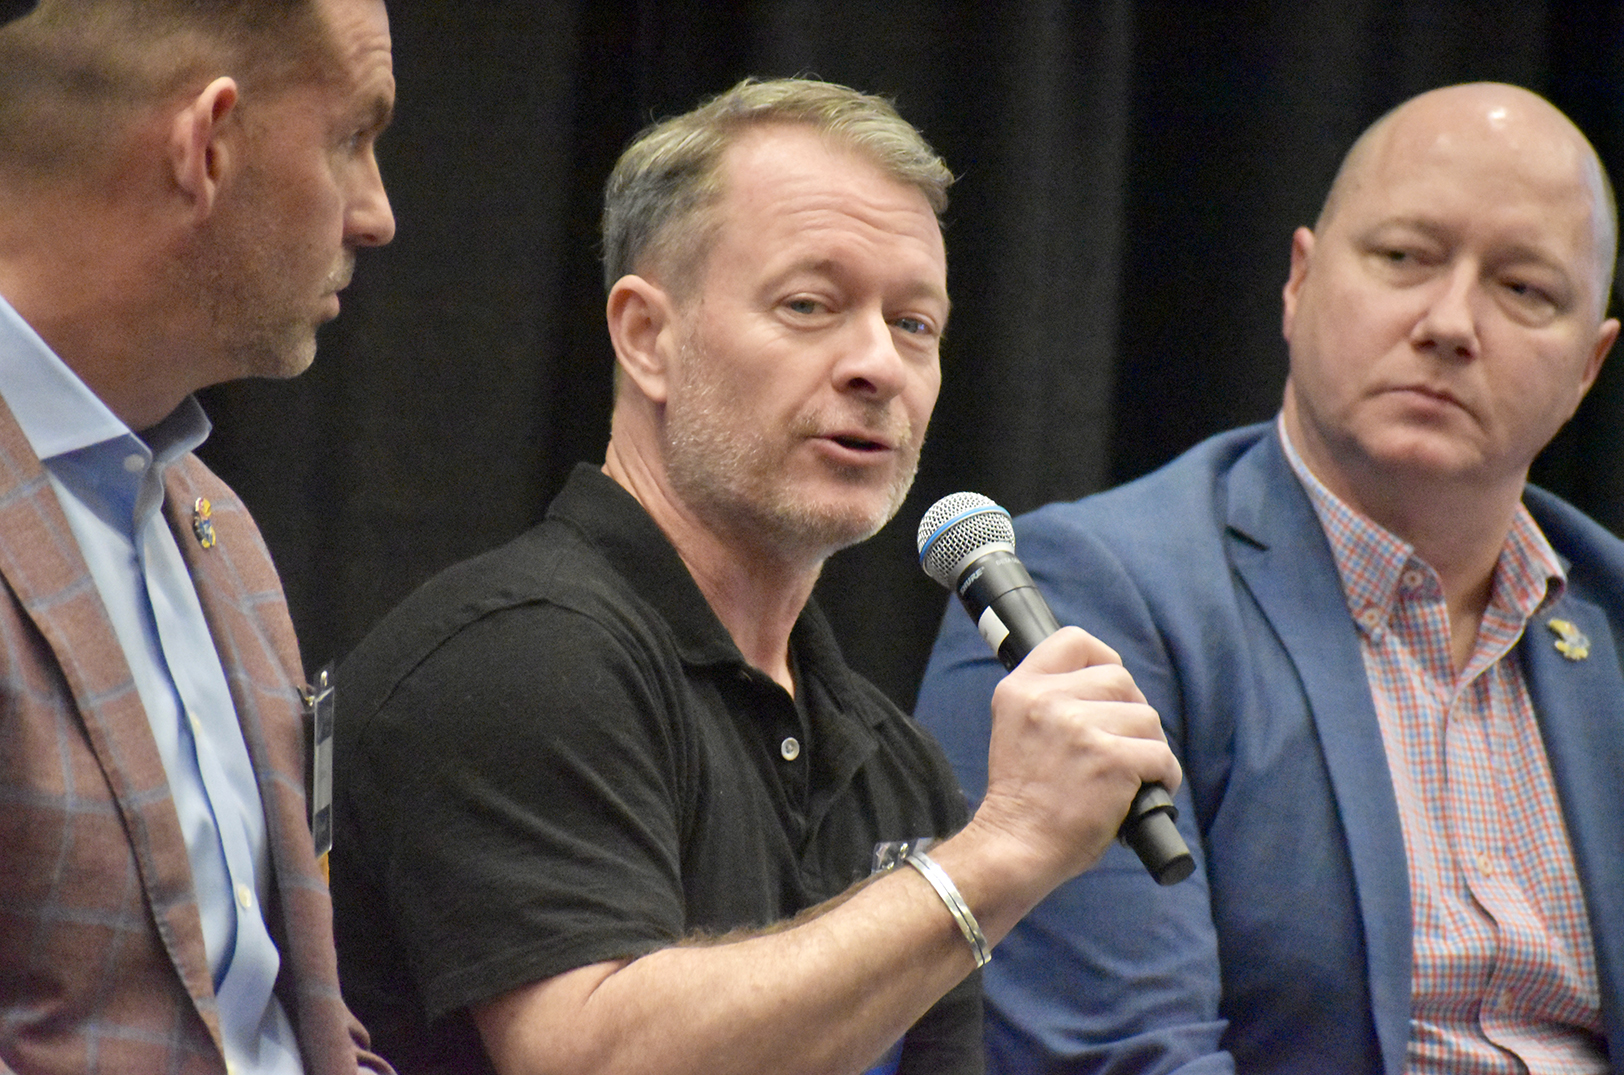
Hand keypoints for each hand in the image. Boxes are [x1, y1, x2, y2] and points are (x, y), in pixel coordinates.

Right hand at [974, 626, 1180, 885]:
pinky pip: (1160, 754)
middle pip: (1120, 680)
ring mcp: (1079, 728)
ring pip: (1146, 717)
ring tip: (1130, 775)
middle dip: (1131, 712)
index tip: (1108, 690)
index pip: (1073, 641)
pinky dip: (1163, 775)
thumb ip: (1051, 701)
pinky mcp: (1111, 760)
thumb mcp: (1018, 730)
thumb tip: (1114, 689)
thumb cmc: (1024, 799)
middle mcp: (1047, 700)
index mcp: (1020, 689)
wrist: (1015, 847)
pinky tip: (1147, 790)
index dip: (1102, 660)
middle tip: (1121, 746)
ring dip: (1148, 746)